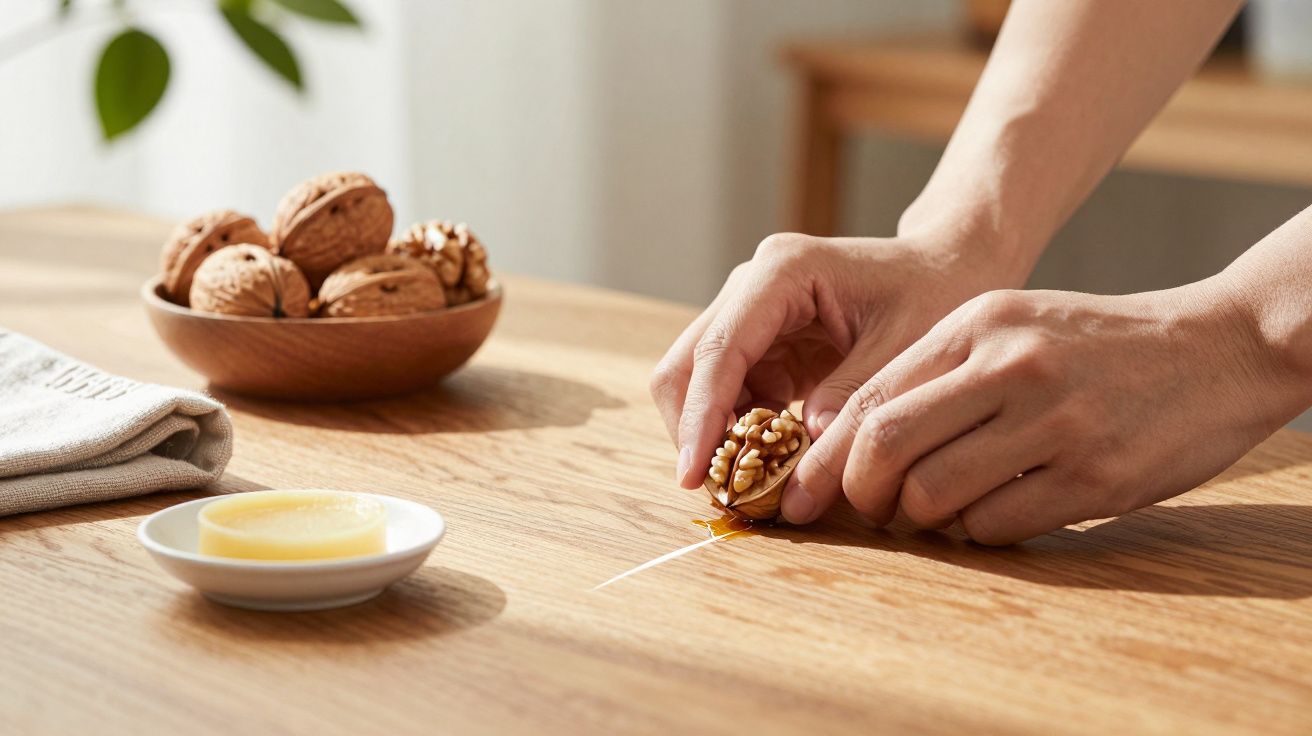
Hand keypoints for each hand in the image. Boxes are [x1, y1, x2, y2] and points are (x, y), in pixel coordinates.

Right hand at [649, 231, 1025, 493]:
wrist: (948, 270)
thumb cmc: (935, 293)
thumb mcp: (906, 345)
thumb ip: (855, 394)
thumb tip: (806, 450)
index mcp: (783, 272)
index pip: (720, 350)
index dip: (701, 416)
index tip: (694, 475)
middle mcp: (752, 286)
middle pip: (686, 364)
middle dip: (694, 431)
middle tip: (720, 490)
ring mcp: (751, 315)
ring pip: (699, 385)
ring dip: (714, 438)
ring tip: (747, 487)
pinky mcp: (762, 346)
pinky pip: (731, 398)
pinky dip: (740, 435)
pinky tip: (769, 467)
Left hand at [791, 283, 1304, 542]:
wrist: (1215, 347)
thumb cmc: (1094, 344)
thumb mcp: (1010, 325)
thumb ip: (937, 373)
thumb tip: (853, 441)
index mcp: (977, 325)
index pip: (871, 398)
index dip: (824, 455)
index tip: (801, 491)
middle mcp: (1009, 367)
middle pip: (885, 446)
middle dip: (856, 493)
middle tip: (863, 511)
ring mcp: (1054, 422)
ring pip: (933, 495)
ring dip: (918, 518)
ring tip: (933, 511)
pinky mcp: (1093, 476)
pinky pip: (994, 525)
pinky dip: (974, 532)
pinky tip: (990, 514)